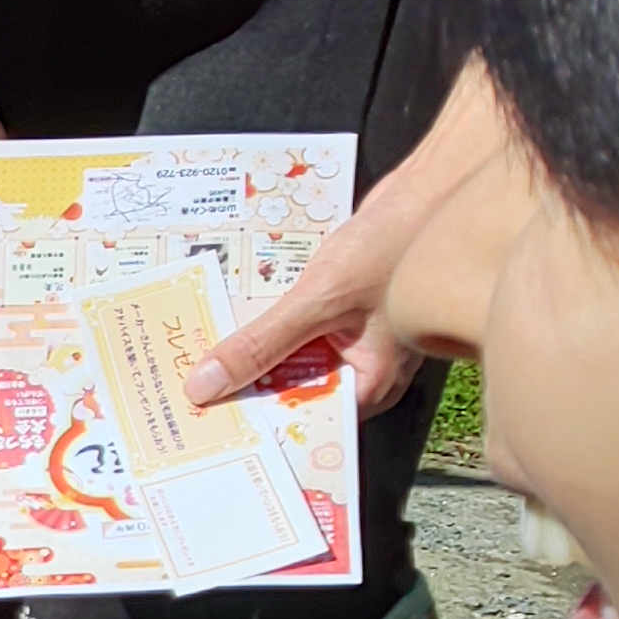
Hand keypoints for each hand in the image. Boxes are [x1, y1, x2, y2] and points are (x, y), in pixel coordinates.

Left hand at [190, 57, 505, 415]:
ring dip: (246, 353)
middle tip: (181, 391)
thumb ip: (262, 343)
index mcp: (366, 387)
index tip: (200, 426)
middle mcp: (360, 372)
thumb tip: (206, 384)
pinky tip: (226, 318)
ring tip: (190, 359)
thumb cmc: (397, 245)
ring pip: (285, 359)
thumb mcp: (321, 299)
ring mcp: (352, 342)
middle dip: (239, 389)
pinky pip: (292, 329)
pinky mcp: (342, 312)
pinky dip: (263, 323)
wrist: (437, 191)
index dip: (248, 426)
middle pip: (286, 394)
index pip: (297, 423)